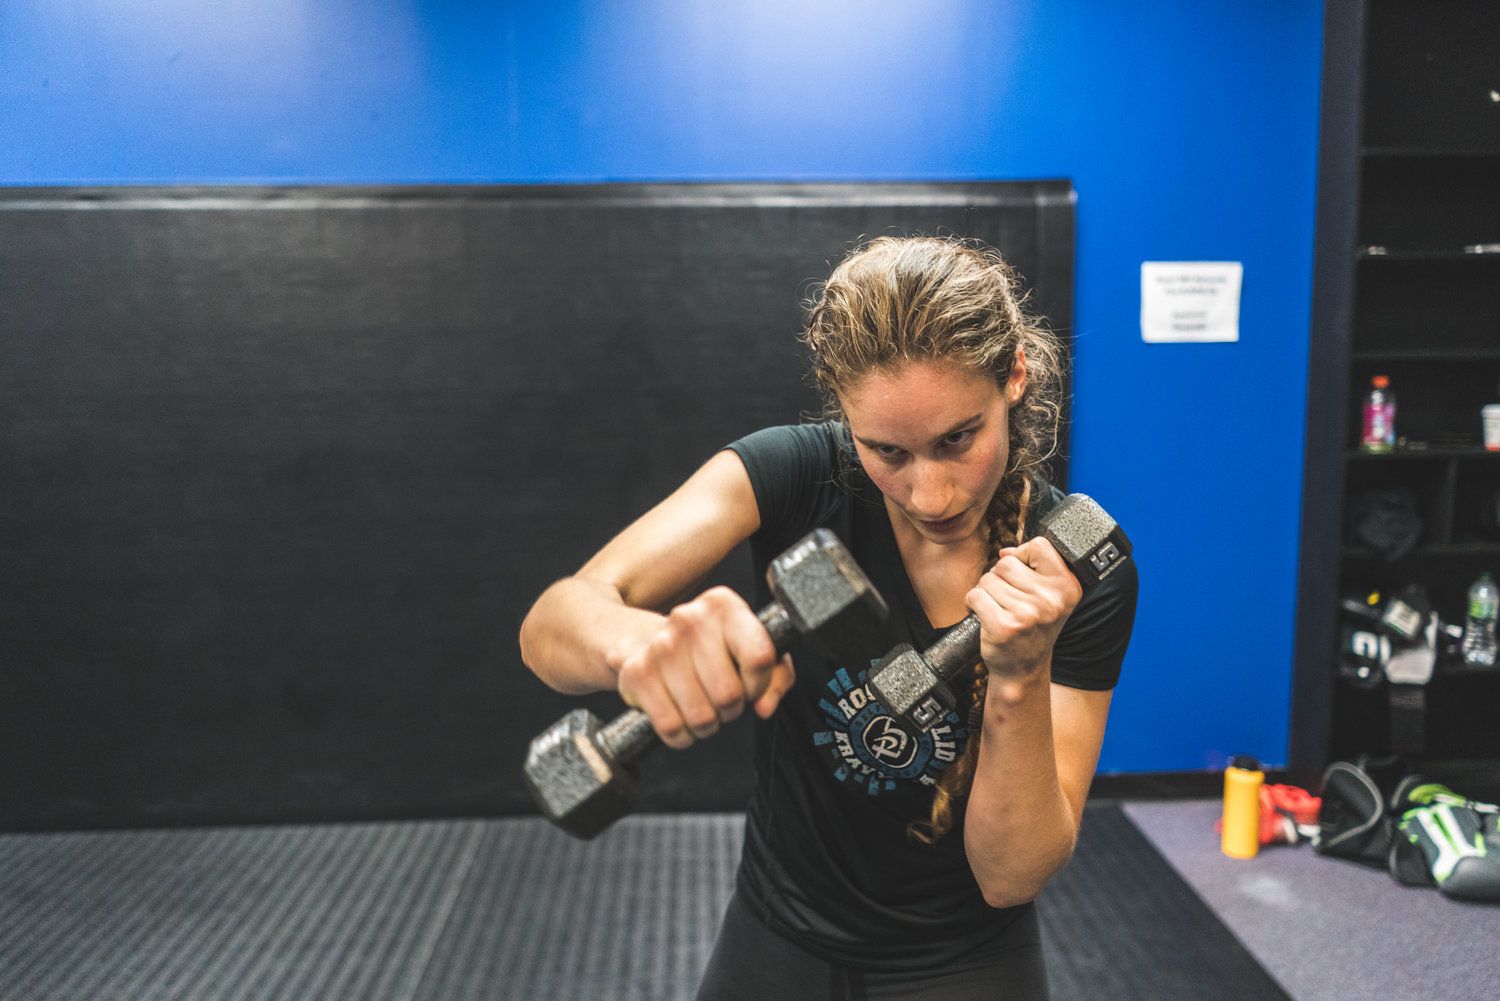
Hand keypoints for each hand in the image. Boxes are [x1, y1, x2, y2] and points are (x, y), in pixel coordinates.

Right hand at [607, 586, 795, 749]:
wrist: (646, 640)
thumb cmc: (711, 649)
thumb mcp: (752, 649)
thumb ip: (777, 675)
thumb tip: (765, 707)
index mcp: (723, 605)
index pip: (759, 658)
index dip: (759, 684)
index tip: (750, 685)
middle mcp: (689, 618)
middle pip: (729, 694)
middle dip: (731, 708)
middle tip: (722, 699)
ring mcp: (660, 645)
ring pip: (701, 716)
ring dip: (707, 724)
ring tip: (702, 706)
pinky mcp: (637, 673)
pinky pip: (671, 727)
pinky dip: (682, 735)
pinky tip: (681, 718)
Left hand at [965, 537, 1082, 680]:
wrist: (1023, 669)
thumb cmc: (1032, 628)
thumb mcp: (1048, 597)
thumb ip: (1033, 568)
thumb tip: (1006, 552)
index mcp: (1067, 587)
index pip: (1040, 546)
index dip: (1022, 556)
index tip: (1021, 574)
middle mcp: (1052, 600)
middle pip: (1006, 563)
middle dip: (999, 579)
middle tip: (1008, 601)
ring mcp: (1029, 614)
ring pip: (988, 579)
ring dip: (986, 593)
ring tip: (999, 610)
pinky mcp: (1005, 627)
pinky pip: (975, 596)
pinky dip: (973, 604)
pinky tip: (985, 617)